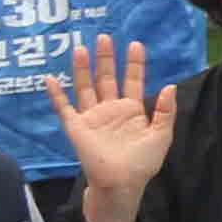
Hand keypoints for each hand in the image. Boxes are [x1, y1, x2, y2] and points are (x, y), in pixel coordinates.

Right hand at [40, 35, 179, 216]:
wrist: (122, 183)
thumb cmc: (143, 162)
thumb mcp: (161, 134)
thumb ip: (166, 111)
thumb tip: (170, 86)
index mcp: (132, 110)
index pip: (133, 81)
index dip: (134, 64)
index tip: (135, 44)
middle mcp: (110, 109)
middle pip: (107, 78)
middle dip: (105, 59)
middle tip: (103, 37)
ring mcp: (92, 117)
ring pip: (85, 87)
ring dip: (82, 69)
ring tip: (80, 48)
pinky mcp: (76, 127)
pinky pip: (64, 108)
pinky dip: (56, 94)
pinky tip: (50, 79)